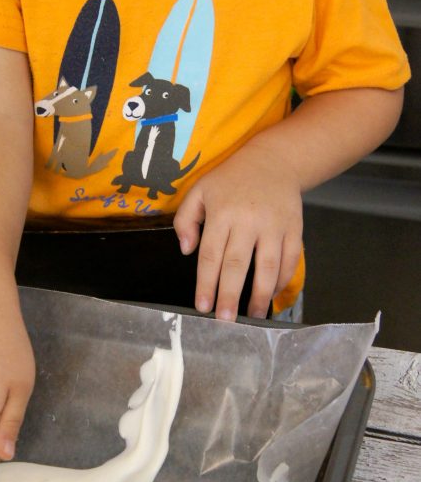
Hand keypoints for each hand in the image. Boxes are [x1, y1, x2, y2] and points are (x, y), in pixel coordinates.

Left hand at [173, 139, 302, 319]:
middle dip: (230, 295)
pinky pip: (290, 260)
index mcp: (222, 212)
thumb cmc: (230, 180)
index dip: (206, 283)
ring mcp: (274, 226)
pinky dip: (282, 280)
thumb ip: (185, 219)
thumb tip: (186, 250)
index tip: (203, 306)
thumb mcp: (199, 190)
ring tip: (253, 316)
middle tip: (225, 320)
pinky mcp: (294, 229)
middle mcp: (249, 221)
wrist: (273, 160)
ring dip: (260, 295)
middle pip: (238, 265)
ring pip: (268, 266)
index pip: (211, 255)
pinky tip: (272, 295)